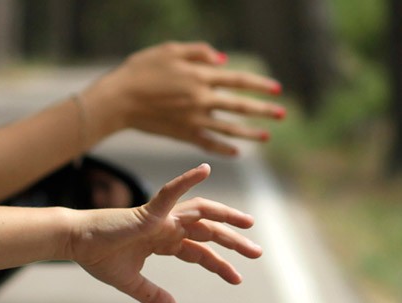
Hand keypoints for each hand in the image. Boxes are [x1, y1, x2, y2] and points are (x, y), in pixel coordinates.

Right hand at [68, 164, 262, 302]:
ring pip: (201, 212)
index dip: (218, 264)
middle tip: (257, 252)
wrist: (75, 243)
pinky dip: (187, 180)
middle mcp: (166, 226)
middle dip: (233, 241)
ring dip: (225, 216)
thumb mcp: (131, 282)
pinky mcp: (148, 211)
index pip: (199, 251)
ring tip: (248, 223)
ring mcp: (159, 217)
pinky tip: (204, 170)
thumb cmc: (98, 257)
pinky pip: (170, 193)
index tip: (237, 278)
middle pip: (208, 231)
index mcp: (164, 241)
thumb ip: (153, 296)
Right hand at [84, 42, 286, 155]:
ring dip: (250, 133)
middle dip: (263, 110)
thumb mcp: (170, 50)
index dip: (259, 84)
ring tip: (267, 137)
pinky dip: (224, 148)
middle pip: (240, 106)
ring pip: (229, 128)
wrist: (118, 99)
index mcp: (200, 77)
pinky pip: (208, 143)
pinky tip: (237, 152)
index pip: (238, 81)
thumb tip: (224, 60)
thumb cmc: (141, 70)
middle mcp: (201, 99)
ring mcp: (193, 119)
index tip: (277, 88)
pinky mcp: (183, 134)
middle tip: (282, 114)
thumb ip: (199, 53)